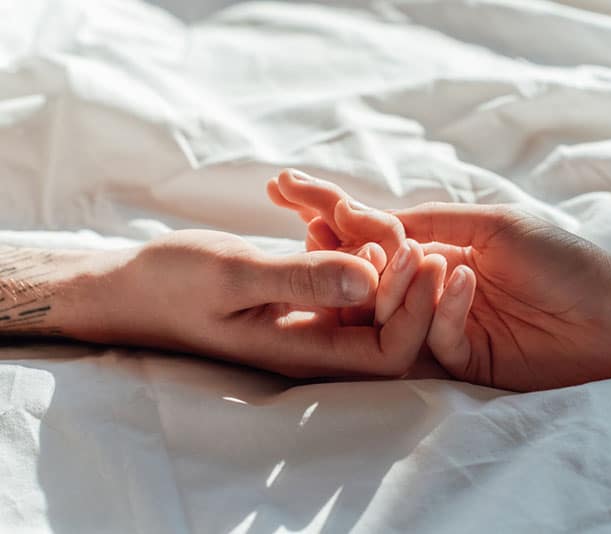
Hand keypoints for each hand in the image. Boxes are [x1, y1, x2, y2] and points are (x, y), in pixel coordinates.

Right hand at [63, 229, 445, 377]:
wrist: (132, 284)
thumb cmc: (172, 285)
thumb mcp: (233, 276)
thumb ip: (300, 280)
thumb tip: (369, 280)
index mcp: (307, 350)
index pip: (391, 349)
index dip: (416, 309)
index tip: (416, 253)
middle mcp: (319, 336)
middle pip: (389, 306)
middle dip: (386, 253)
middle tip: (353, 209)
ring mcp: (313, 310)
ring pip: (367, 272)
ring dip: (351, 226)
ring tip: (301, 192)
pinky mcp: (304, 285)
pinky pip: (338, 253)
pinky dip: (327, 221)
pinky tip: (287, 194)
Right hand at [269, 170, 610, 390]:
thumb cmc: (559, 257)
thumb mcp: (492, 223)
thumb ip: (434, 219)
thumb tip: (371, 213)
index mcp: (440, 255)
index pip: (380, 244)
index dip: (345, 227)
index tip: (303, 206)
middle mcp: (435, 294)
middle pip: (377, 283)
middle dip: (354, 262)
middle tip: (329, 242)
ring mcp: (447, 329)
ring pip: (398, 316)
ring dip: (401, 288)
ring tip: (418, 258)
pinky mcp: (465, 363)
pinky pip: (436, 340)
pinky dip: (444, 309)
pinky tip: (464, 279)